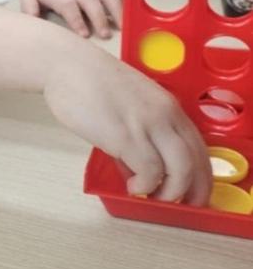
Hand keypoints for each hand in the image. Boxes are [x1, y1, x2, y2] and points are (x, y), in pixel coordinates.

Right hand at [43, 41, 211, 205]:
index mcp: (169, 106)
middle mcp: (165, 115)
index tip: (192, 194)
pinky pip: (150, 172)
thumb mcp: (129, 105)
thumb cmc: (91, 82)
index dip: (201, 176)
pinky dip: (144, 186)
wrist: (67, 64)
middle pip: (196, 163)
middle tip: (176, 204)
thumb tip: (139, 171)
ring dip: (169, 192)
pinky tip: (132, 186)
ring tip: (150, 196)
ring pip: (180, 170)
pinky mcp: (125, 136)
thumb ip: (140, 135)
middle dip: (193, 191)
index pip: (200, 148)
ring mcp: (147, 125)